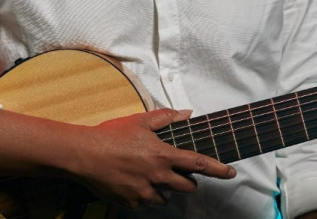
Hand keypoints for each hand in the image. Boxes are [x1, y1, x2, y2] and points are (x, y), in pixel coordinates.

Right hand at [69, 108, 236, 208]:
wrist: (85, 155)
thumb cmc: (112, 135)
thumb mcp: (140, 120)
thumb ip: (166, 117)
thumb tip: (186, 113)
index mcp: (163, 155)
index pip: (199, 164)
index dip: (218, 169)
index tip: (231, 173)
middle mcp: (158, 177)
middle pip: (187, 187)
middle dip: (187, 181)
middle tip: (175, 170)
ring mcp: (145, 193)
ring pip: (166, 197)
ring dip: (164, 187)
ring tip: (147, 173)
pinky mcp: (132, 203)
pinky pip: (146, 202)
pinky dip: (144, 194)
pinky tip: (132, 180)